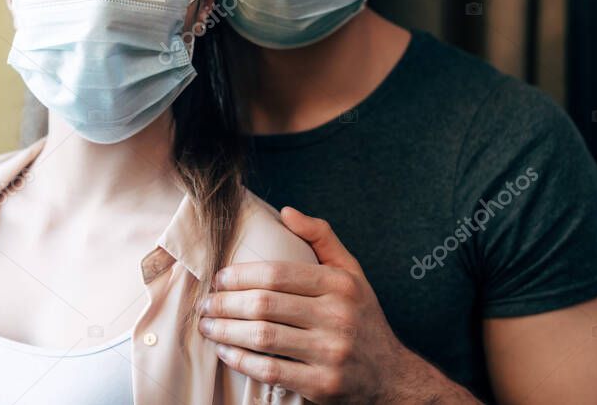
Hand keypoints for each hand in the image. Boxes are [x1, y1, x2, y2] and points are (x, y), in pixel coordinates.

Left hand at [198, 207, 477, 403]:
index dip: (239, 275)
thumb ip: (321, 237)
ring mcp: (331, 353)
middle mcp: (338, 316)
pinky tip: (225, 352)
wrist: (392, 377)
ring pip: (262, 337)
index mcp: (340, 285)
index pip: (277, 274)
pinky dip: (240, 361)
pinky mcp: (323, 385)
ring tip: (207, 326)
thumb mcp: (352, 272)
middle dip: (225, 304)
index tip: (217, 279)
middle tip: (204, 304)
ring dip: (225, 331)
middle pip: (264, 305)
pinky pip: (270, 370)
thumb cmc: (362, 318)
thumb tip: (286, 212)